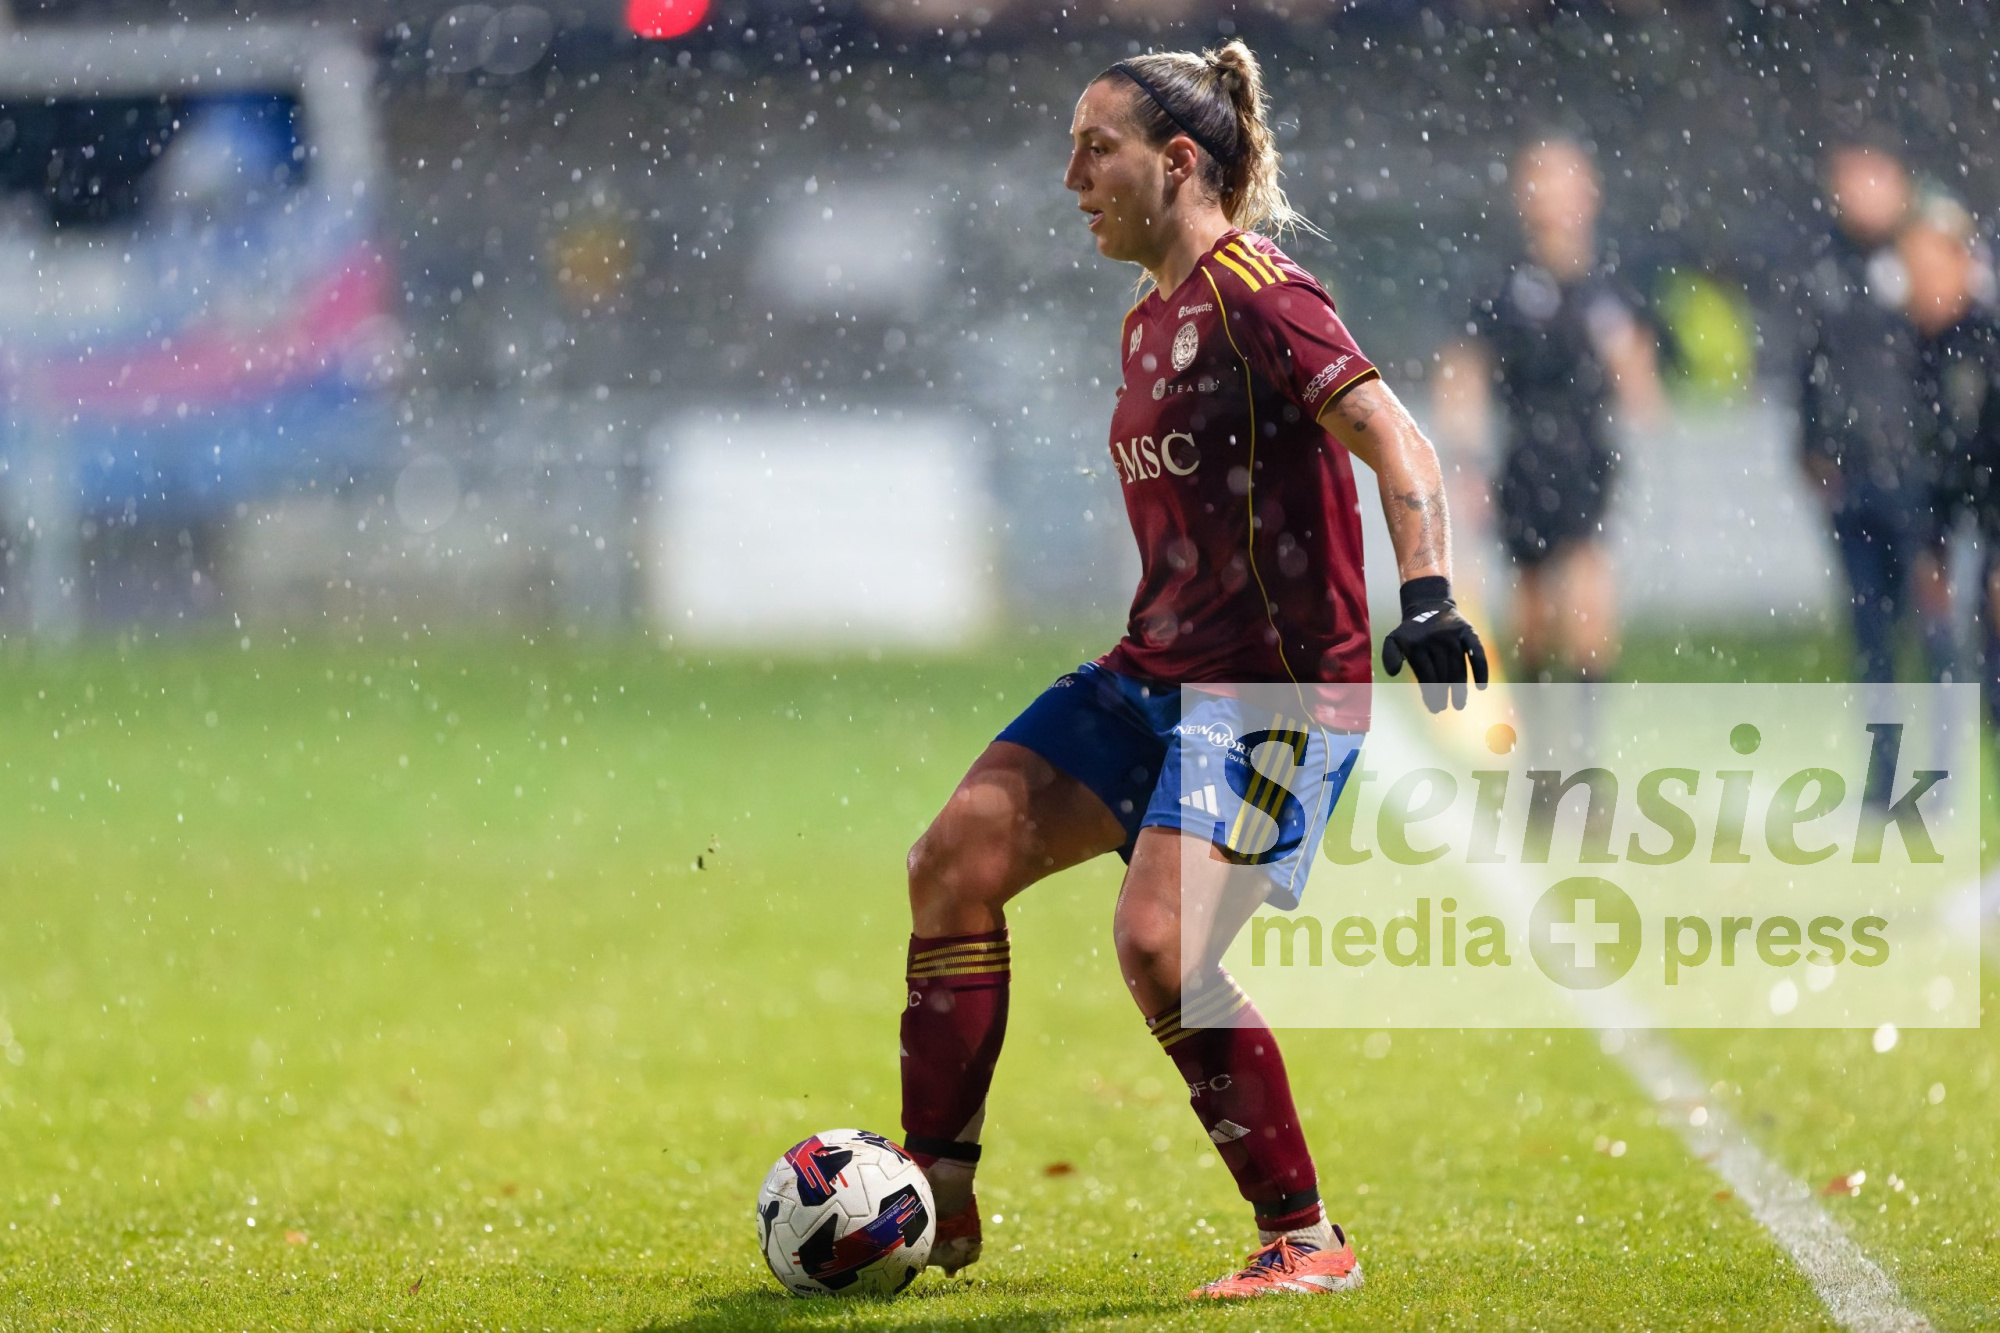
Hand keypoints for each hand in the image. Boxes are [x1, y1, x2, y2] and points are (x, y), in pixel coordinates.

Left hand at [1383, 576, 1488, 711]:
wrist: (1429, 604)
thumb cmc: (1411, 631)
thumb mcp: (1394, 638)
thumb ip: (1390, 655)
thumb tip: (1393, 673)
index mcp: (1417, 645)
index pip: (1425, 674)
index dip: (1429, 693)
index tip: (1433, 708)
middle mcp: (1436, 641)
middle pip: (1442, 673)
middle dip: (1442, 693)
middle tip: (1443, 707)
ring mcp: (1453, 637)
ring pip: (1458, 667)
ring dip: (1459, 688)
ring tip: (1458, 704)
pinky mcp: (1469, 633)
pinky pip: (1476, 652)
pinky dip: (1480, 669)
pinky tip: (1480, 687)